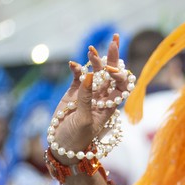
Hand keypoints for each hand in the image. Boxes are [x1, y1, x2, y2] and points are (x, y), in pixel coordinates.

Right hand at [49, 34, 131, 163]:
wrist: (62, 145)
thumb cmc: (77, 138)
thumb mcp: (84, 120)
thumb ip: (86, 98)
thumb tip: (90, 75)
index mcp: (111, 105)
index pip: (122, 85)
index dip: (121, 75)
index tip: (113, 70)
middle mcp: (102, 96)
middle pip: (111, 73)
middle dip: (113, 57)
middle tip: (114, 39)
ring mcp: (88, 93)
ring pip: (95, 72)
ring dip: (94, 61)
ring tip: (91, 50)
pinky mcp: (73, 92)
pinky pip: (78, 76)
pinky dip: (76, 69)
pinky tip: (73, 64)